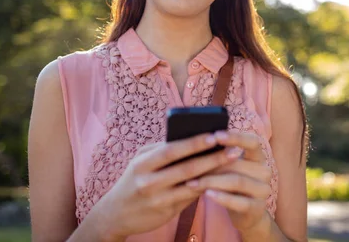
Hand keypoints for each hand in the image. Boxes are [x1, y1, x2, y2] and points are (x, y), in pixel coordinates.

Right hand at [89, 133, 243, 239]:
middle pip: (186, 167)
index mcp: (142, 162)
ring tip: (232, 163)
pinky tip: (221, 179)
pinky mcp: (165, 212)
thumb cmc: (134, 180)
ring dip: (214, 173)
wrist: (114, 214)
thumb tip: (194, 138)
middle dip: (212, 157)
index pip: (172, 149)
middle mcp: (148, 181)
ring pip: (192, 184)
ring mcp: (157, 198)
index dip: (195, 142)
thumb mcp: (141, 162)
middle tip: (233, 149)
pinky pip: (190, 198)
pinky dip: (206, 187)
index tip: (216, 134)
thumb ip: (162, 151)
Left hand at [186, 131, 271, 232]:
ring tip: (192, 182)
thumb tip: (200, 141)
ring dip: (212, 181)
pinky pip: (239, 202)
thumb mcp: (229, 169)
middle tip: (190, 165)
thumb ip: (221, 156)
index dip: (236, 137)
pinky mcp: (258, 208)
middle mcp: (265, 171)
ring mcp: (263, 190)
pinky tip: (206, 194)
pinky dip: (221, 198)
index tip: (216, 135)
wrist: (246, 214)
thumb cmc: (232, 185)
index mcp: (259, 157)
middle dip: (212, 164)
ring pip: (237, 181)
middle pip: (238, 163)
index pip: (253, 142)